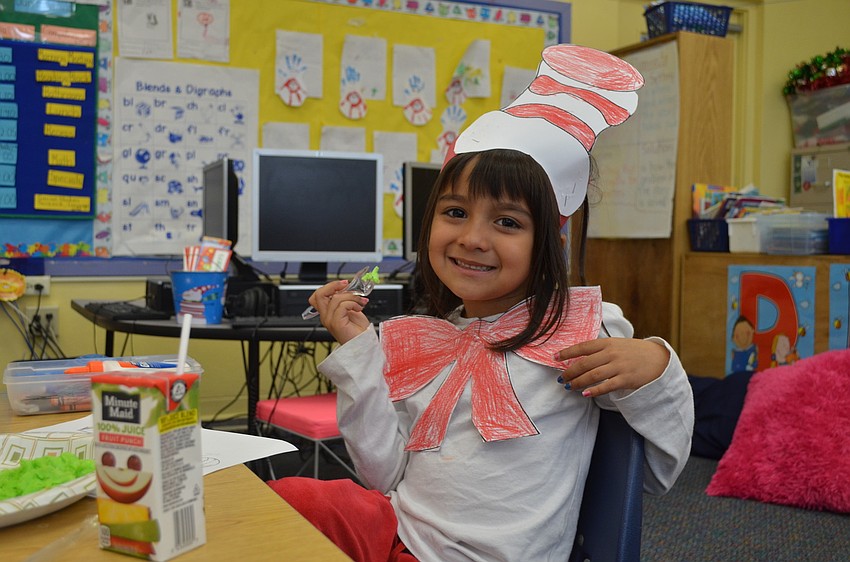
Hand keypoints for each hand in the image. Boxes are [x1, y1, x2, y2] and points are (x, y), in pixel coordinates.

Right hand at [307, 280, 371, 343]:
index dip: (329, 286)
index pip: (317, 295)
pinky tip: (358, 308)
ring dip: (352, 296)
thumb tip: (347, 287)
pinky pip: (342, 305)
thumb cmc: (359, 330)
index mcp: (327, 313)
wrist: (364, 343)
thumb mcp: (351, 309)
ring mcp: (329, 320)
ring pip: (335, 298)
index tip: (343, 284)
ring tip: (360, 302)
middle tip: (347, 286)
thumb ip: (345, 299)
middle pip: (319, 294)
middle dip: (334, 285)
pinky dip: (353, 303)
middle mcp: (326, 316)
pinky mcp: (336, 324)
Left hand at [555, 338, 669, 397]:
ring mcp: (619, 366)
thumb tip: (578, 357)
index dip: (567, 352)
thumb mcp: (617, 344)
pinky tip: (585, 394)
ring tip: (569, 386)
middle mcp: (612, 353)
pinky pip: (607, 386)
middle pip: (585, 363)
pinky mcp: (626, 379)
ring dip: (578, 382)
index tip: (555, 357)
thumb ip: (600, 349)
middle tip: (561, 378)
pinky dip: (595, 390)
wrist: (658, 358)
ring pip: (593, 375)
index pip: (583, 346)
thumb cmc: (633, 351)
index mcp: (608, 343)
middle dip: (570, 371)